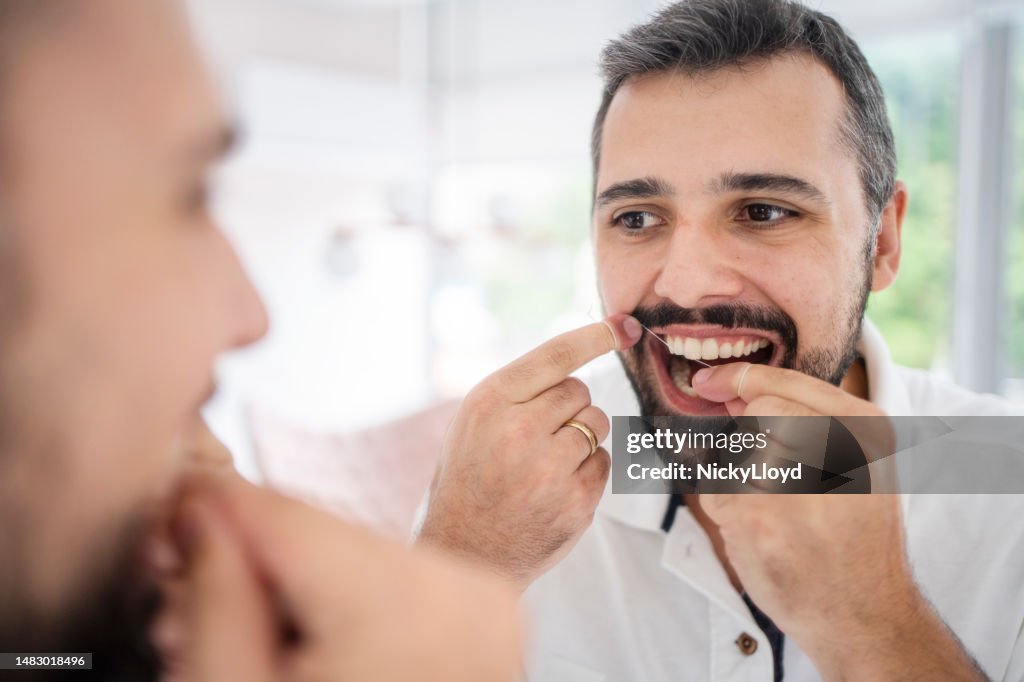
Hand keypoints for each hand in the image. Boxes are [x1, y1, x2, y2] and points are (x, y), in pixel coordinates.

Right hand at [173, 476, 523, 681]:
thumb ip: (214, 596)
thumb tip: (204, 518)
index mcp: (405, 602)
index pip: (280, 511)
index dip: (208, 518)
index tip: (172, 540)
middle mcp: (467, 590)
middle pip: (321, 535)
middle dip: (253, 571)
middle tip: (203, 628)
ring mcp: (488, 609)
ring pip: (356, 558)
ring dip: (300, 594)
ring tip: (271, 661)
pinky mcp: (490, 625)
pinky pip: (399, 588)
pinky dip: (351, 613)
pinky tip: (320, 661)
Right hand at [418, 315, 642, 589]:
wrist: (465, 551)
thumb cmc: (470, 477)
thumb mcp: (473, 422)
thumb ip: (517, 392)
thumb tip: (578, 359)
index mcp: (490, 402)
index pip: (556, 355)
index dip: (595, 336)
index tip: (626, 326)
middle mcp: (519, 429)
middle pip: (579, 391)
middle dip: (568, 408)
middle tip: (539, 436)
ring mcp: (549, 467)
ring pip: (597, 424)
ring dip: (581, 438)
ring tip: (545, 464)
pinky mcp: (576, 500)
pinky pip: (604, 461)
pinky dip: (587, 471)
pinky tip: (555, 489)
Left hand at [689, 363, 982, 679]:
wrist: (866, 611)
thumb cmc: (854, 536)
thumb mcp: (858, 466)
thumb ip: (802, 421)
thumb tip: (736, 393)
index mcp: (866, 428)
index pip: (783, 383)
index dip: (738, 378)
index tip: (710, 381)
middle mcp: (837, 447)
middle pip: (755, 415)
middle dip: (751, 442)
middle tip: (776, 480)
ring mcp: (797, 482)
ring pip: (734, 454)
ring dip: (741, 483)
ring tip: (781, 517)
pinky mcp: (760, 518)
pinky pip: (718, 494)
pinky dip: (730, 515)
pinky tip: (767, 538)